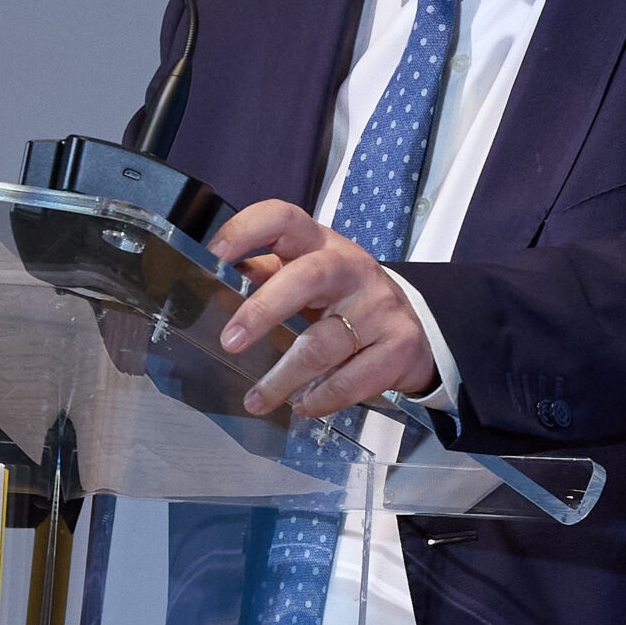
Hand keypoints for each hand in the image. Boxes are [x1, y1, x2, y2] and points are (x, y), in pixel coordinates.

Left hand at [210, 201, 437, 418]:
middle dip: (263, 309)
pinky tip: (302, 405)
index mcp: (322, 244)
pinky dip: (320, 398)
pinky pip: (350, 379)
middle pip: (308, 277)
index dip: (246, 231)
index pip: (284, 218)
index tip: (212, 257)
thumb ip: (265, 277)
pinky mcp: (397, 345)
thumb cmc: (346, 301)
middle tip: (230, 341)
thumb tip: (218, 288)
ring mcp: (379, 307)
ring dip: (282, 378)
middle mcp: (353, 269)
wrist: (413, 334)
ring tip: (256, 400)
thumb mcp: (308, 279)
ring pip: (323, 344)